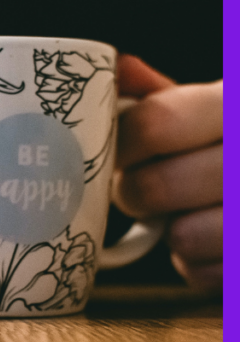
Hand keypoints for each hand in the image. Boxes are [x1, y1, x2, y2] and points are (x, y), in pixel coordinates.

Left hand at [113, 54, 221, 289]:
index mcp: (236, 105)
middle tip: (142, 189)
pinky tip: (213, 241)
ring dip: (171, 231)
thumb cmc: (231, 147)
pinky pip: (201, 273)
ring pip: (182, 237)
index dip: (121, 145)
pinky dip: (197, 263)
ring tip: (185, 212)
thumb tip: (115, 68)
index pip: (155, 124)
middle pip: (153, 188)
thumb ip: (165, 95)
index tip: (117, 153)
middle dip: (134, 193)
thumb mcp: (215, 109)